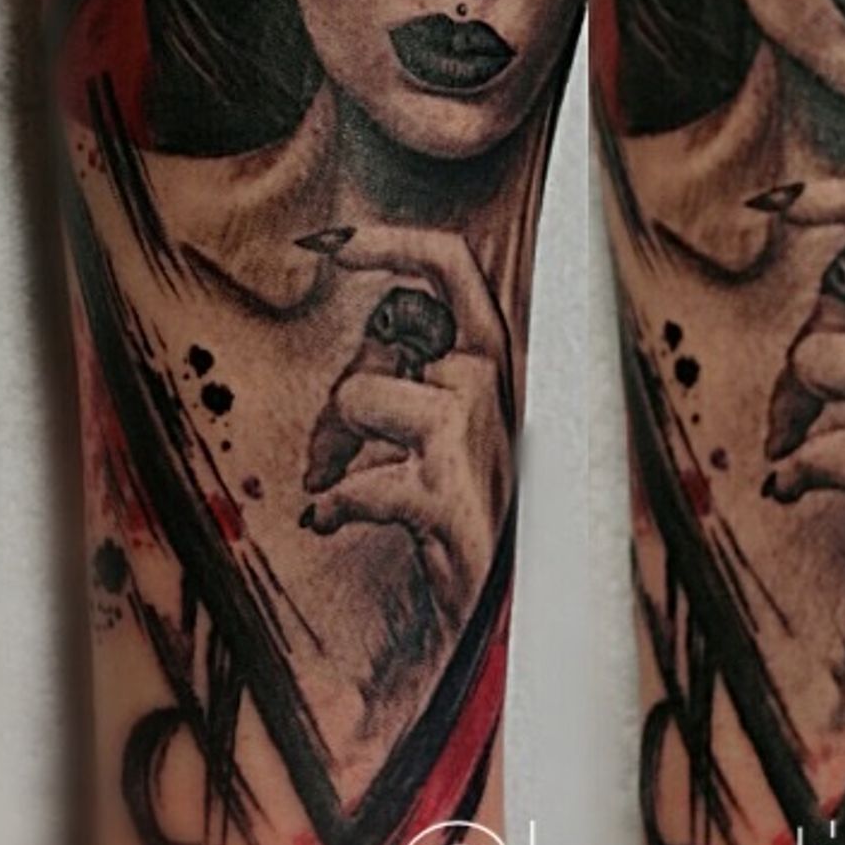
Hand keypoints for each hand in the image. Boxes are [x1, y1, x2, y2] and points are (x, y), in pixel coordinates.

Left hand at [300, 225, 513, 640]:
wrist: (514, 601)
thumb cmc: (476, 506)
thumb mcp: (457, 425)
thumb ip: (420, 378)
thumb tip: (361, 368)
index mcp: (495, 356)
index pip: (452, 266)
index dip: (390, 243)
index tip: (332, 245)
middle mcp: (491, 381)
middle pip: (380, 341)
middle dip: (339, 396)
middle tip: (330, 452)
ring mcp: (473, 434)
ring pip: (358, 400)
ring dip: (334, 451)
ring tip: (340, 488)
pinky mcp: (448, 494)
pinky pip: (355, 480)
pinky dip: (335, 505)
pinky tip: (338, 522)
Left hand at [763, 180, 844, 617]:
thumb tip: (822, 318)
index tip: (783, 200)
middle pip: (843, 298)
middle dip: (804, 354)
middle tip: (793, 411)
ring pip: (817, 361)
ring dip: (797, 415)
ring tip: (808, 455)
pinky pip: (816, 443)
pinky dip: (796, 472)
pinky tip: (798, 488)